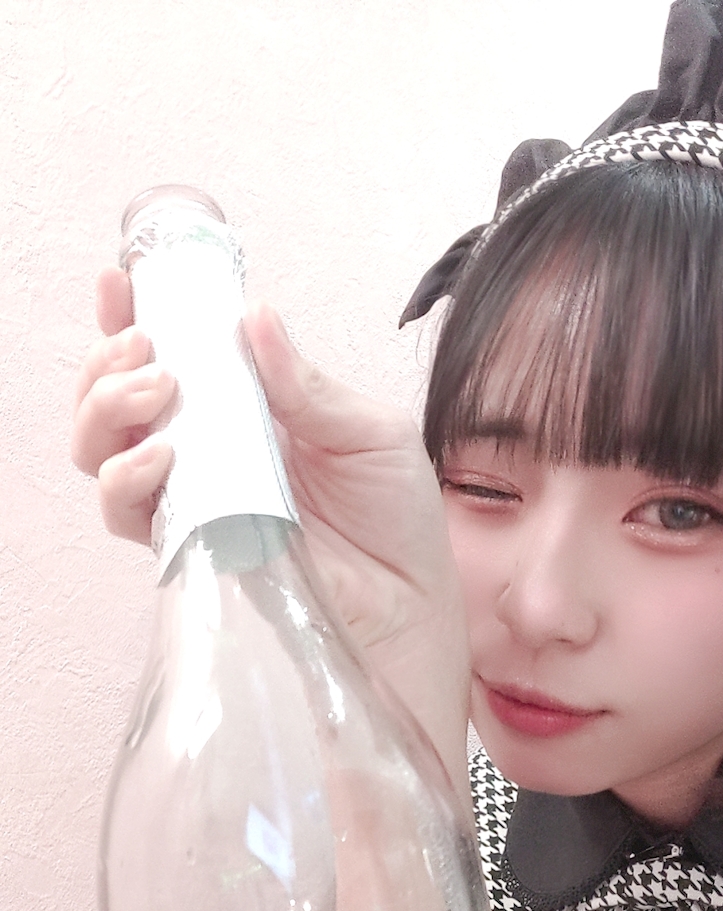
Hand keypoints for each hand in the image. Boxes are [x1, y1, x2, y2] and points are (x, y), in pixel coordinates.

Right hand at [72, 269, 470, 796]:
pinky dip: (126, 479)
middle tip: (147, 352)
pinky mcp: (190, 551)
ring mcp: (193, 502)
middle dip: (110, 365)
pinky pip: (128, 514)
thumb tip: (253, 316)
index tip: (121, 282)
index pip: (172, 354)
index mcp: (247, 407)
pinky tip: (162, 459)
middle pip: (115, 400)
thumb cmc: (397, 517)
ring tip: (156, 394)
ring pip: (102, 452)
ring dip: (108, 412)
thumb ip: (307, 384)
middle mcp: (207, 451)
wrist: (408, 603)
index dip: (133, 317)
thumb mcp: (370, 430)